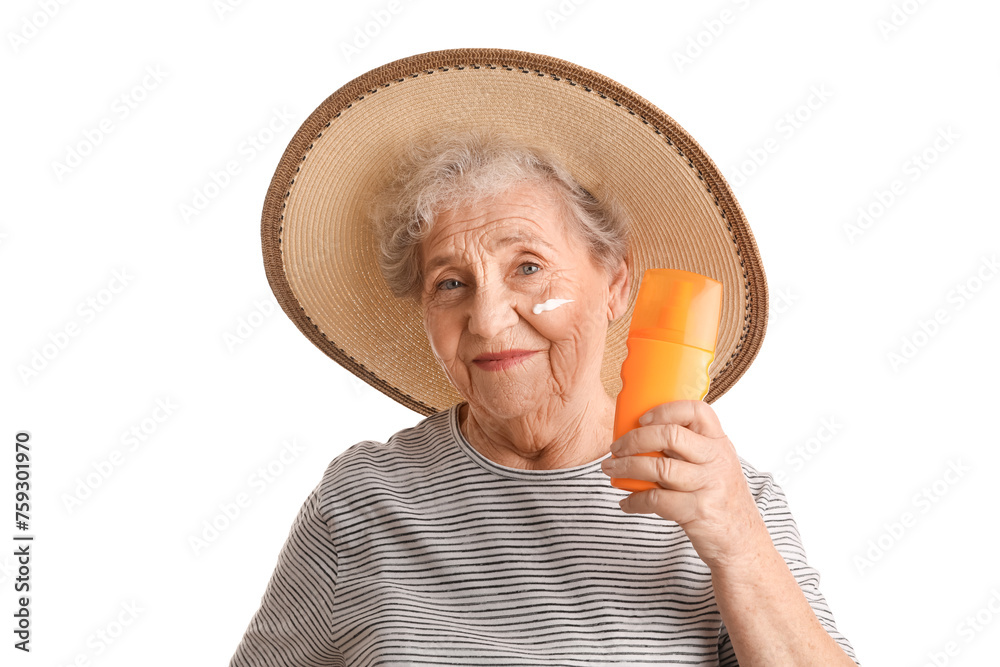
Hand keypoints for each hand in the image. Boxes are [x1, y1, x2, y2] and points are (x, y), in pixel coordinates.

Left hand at [599, 400, 770, 568]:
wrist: (742, 541)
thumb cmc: (720, 499)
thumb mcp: (716, 466)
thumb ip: (690, 450)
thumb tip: (643, 435)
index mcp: (719, 443)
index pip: (696, 410)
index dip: (665, 410)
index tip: (641, 420)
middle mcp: (717, 460)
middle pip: (670, 435)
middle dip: (634, 439)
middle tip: (615, 448)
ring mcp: (709, 486)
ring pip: (658, 467)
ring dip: (626, 467)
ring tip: (610, 469)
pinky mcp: (698, 511)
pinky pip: (657, 500)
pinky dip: (635, 500)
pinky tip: (626, 502)